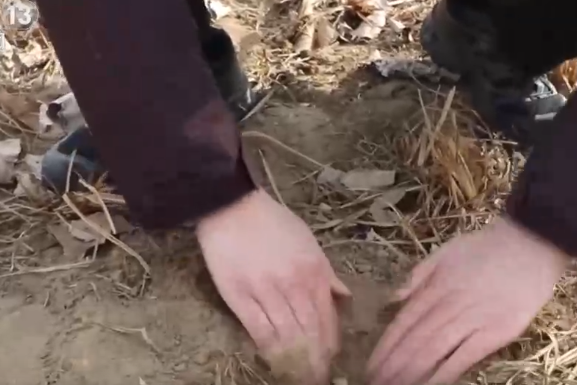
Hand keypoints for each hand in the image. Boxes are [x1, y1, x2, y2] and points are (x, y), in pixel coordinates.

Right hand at [197, 189, 350, 383]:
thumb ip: (327, 273)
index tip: (333, 360)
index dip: (331, 344)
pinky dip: (270, 348)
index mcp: (314, 272)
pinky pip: (259, 330)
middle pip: (310, 331)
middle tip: (319, 376)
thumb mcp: (309, 242)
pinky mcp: (240, 298)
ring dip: (295, 359)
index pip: (328, 318)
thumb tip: (343, 297)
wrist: (233, 208)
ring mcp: (267, 293)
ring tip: (300, 375)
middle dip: (317, 358)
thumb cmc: (273, 222)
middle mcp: (294, 285)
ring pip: (287, 335)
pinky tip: (275, 360)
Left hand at [367, 216, 570, 384]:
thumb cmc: (486, 247)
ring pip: (434, 352)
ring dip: (411, 374)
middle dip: (392, 366)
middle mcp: (450, 305)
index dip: (385, 347)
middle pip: (415, 341)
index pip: (403, 323)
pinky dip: (444, 375)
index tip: (370, 366)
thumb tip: (393, 298)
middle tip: (375, 383)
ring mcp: (473, 320)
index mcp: (436, 286)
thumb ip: (418, 275)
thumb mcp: (445, 252)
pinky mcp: (496, 333)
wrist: (531, 244)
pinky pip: (464, 358)